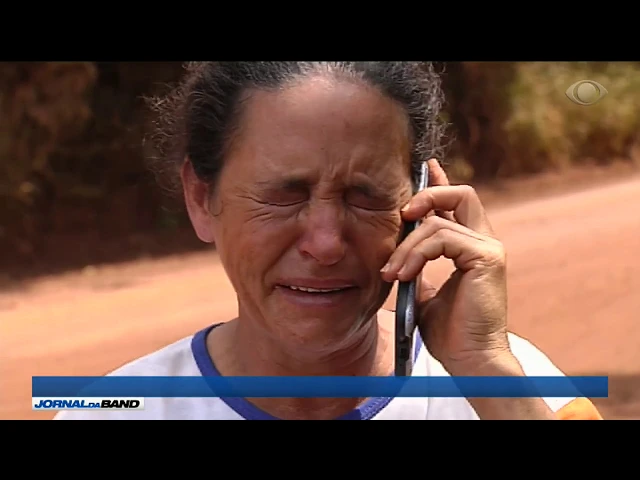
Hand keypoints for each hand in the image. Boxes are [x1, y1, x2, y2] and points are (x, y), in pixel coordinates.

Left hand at [382, 164, 558, 419]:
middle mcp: (483, 243)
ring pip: (440, 222)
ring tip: (391, 272)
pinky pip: (443, 239)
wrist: (469, 359)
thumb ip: (419, 270)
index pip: (457, 203)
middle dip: (427, 195)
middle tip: (402, 213)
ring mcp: (488, 249)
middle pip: (461, 194)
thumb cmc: (450, 333)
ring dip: (407, 246)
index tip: (425, 167)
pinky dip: (416, 255)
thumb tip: (398, 258)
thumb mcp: (426, 294)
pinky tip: (403, 274)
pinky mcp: (487, 258)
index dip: (440, 184)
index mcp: (470, 248)